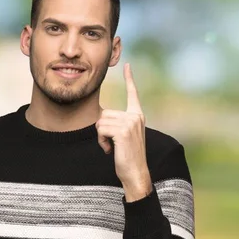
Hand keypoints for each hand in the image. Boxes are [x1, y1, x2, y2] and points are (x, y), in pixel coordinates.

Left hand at [95, 63, 151, 200]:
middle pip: (104, 113)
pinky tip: (110, 150)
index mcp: (137, 115)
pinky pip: (100, 129)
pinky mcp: (123, 131)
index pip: (132, 93)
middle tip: (112, 143)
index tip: (127, 65)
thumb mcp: (124, 136)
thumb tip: (101, 119)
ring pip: (100, 122)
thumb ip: (117, 124)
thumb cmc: (127, 157)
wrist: (135, 173)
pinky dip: (101, 141)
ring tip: (112, 147)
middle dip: (101, 129)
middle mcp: (135, 116)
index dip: (129, 79)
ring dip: (100, 137)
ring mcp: (130, 123)